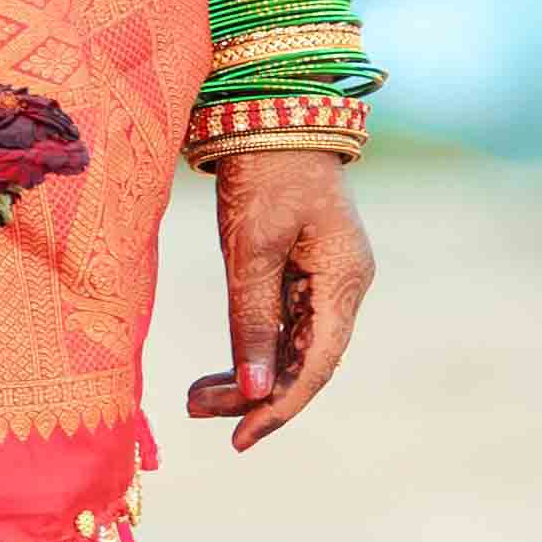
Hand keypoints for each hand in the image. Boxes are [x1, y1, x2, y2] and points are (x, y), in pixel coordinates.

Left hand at [183, 147, 372, 446]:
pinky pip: (284, 321)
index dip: (277, 408)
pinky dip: (254, 344)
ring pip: (292, 345)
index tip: (239, 439)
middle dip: (254, 394)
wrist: (270, 103)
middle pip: (303, 361)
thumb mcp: (252, 244)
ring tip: (197, 398)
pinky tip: (223, 367)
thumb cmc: (263, 166)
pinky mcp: (305, 265)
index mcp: (344, 281)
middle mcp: (344, 286)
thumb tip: (254, 392)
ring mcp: (327, 275)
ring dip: (250, 373)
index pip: (314, 367)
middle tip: (197, 410)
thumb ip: (253, 318)